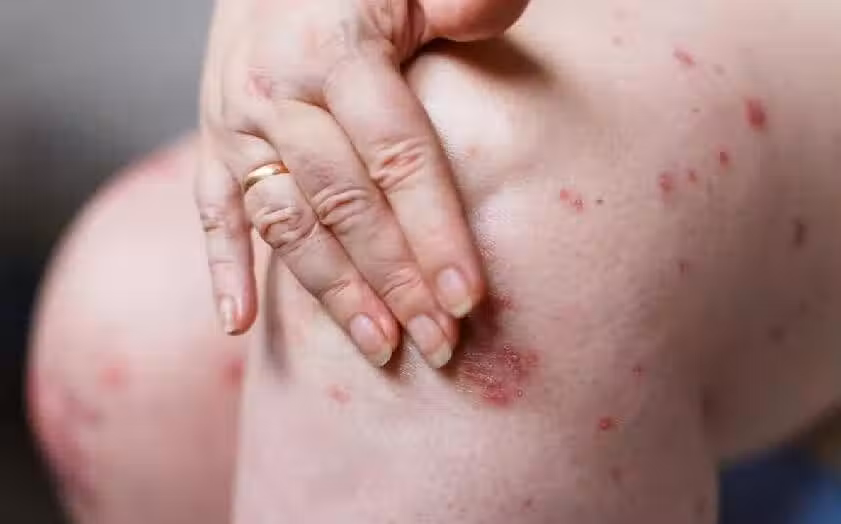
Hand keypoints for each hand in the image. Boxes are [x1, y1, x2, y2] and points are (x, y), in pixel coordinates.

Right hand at [195, 0, 529, 366]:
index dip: (434, 231)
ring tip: (378, 346)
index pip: (397, 157)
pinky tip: (238, 322)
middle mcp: (278, 93)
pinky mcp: (212, 143)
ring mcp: (236, 124)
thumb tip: (496, 15)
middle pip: (345, 204)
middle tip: (436, 343)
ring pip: (286, 221)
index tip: (466, 298)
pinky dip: (222, 267)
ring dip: (332, 290)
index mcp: (336, 51)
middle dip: (394, 280)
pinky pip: (211, 211)